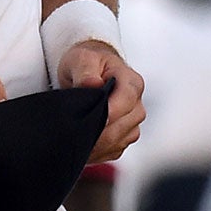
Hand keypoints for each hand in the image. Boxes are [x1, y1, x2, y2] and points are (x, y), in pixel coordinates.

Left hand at [58, 41, 144, 163]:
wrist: (89, 72)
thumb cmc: (88, 64)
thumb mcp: (82, 59)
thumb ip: (86, 71)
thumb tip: (93, 83)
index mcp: (131, 82)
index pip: (126, 100)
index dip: (109, 112)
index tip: (91, 119)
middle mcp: (137, 103)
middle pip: (123, 126)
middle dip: (98, 132)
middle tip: (73, 132)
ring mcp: (133, 122)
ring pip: (119, 141)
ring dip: (98, 144)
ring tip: (76, 138)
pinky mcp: (125, 136)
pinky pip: (114, 150)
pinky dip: (99, 151)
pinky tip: (84, 144)